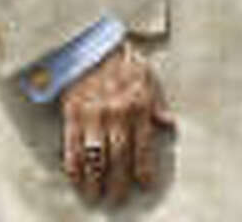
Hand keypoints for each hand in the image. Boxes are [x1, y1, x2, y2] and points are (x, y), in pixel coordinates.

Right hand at [61, 44, 174, 204]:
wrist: (92, 43)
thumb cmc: (123, 60)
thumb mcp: (148, 76)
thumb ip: (158, 102)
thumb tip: (169, 123)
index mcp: (138, 105)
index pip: (143, 146)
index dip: (144, 169)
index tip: (145, 184)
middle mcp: (116, 114)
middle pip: (118, 157)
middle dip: (118, 182)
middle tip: (118, 198)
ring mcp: (93, 115)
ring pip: (95, 157)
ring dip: (95, 180)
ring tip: (96, 194)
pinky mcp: (72, 114)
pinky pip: (72, 147)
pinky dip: (74, 166)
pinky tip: (77, 178)